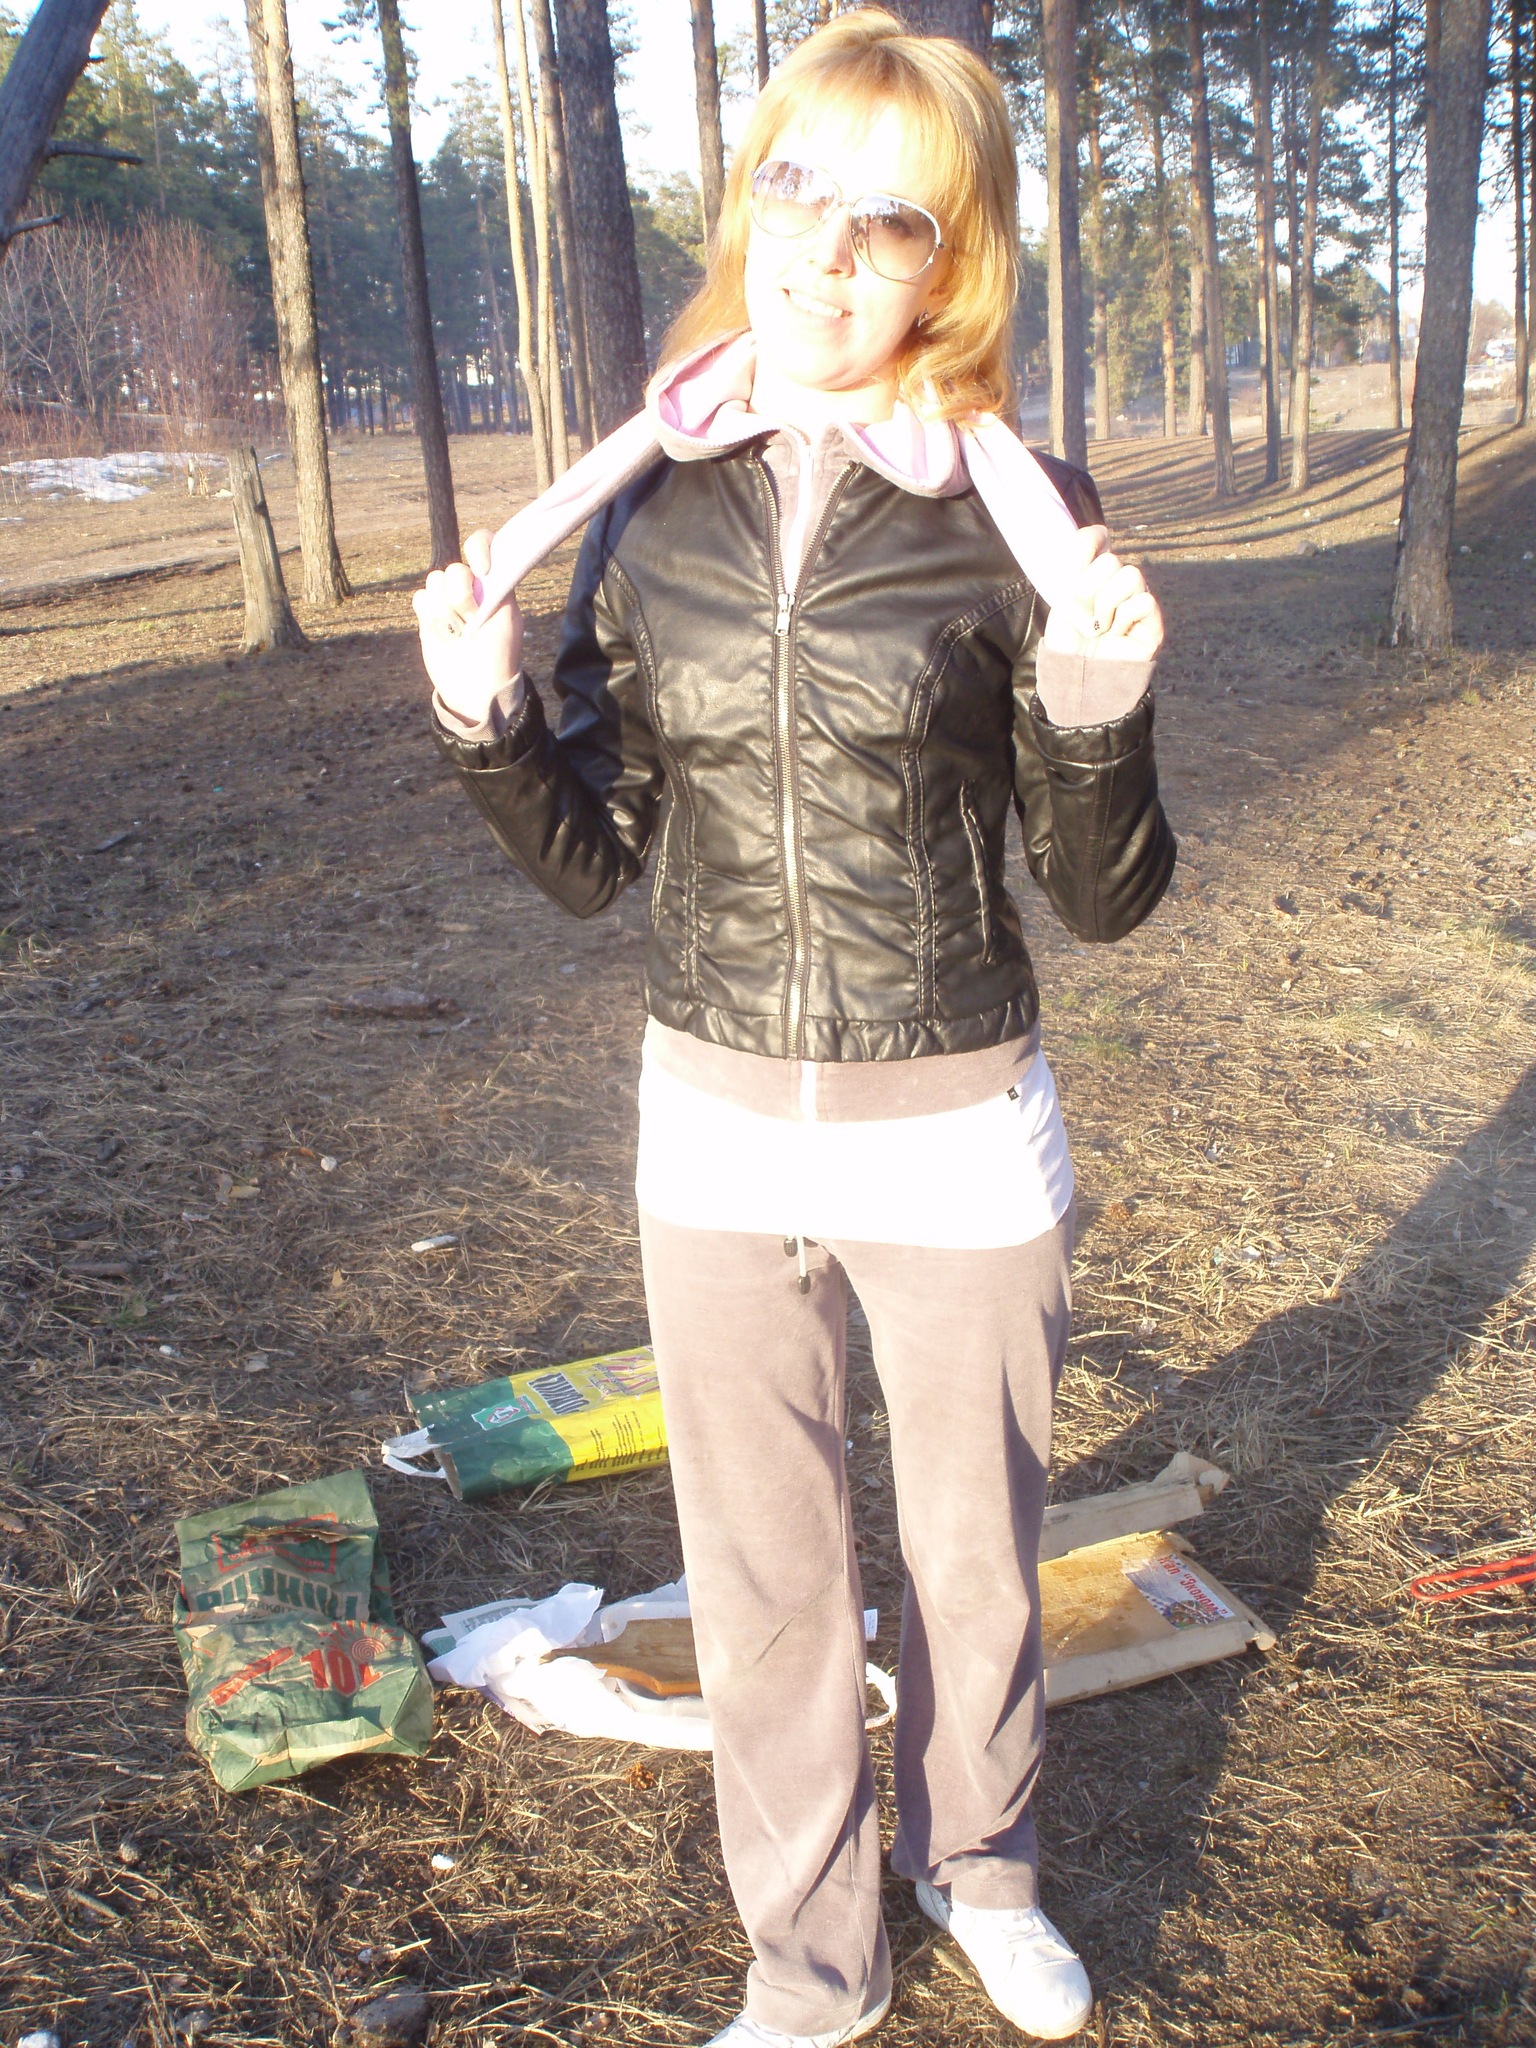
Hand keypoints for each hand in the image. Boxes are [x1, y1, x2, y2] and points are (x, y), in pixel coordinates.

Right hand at [412, 528, 523, 722]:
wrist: (476, 687)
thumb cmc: (499, 654)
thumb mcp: (507, 619)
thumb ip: (498, 587)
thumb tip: (483, 566)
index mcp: (492, 582)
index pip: (482, 544)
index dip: (479, 548)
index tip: (483, 570)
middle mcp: (469, 586)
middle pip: (454, 569)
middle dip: (461, 597)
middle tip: (472, 622)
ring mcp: (447, 599)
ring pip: (435, 582)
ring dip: (445, 610)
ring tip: (459, 632)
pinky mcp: (429, 614)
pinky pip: (421, 598)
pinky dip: (430, 616)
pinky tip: (443, 633)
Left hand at [1042, 524, 1163, 661]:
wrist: (1077, 678)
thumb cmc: (1068, 643)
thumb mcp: (1062, 599)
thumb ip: (1075, 564)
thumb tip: (1099, 532)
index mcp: (1095, 574)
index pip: (1094, 538)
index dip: (1085, 545)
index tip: (1073, 569)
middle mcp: (1118, 584)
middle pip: (1110, 560)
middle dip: (1087, 590)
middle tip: (1082, 616)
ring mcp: (1137, 601)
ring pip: (1130, 575)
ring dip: (1106, 604)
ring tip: (1099, 627)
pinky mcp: (1153, 622)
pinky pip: (1143, 601)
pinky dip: (1124, 618)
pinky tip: (1116, 634)